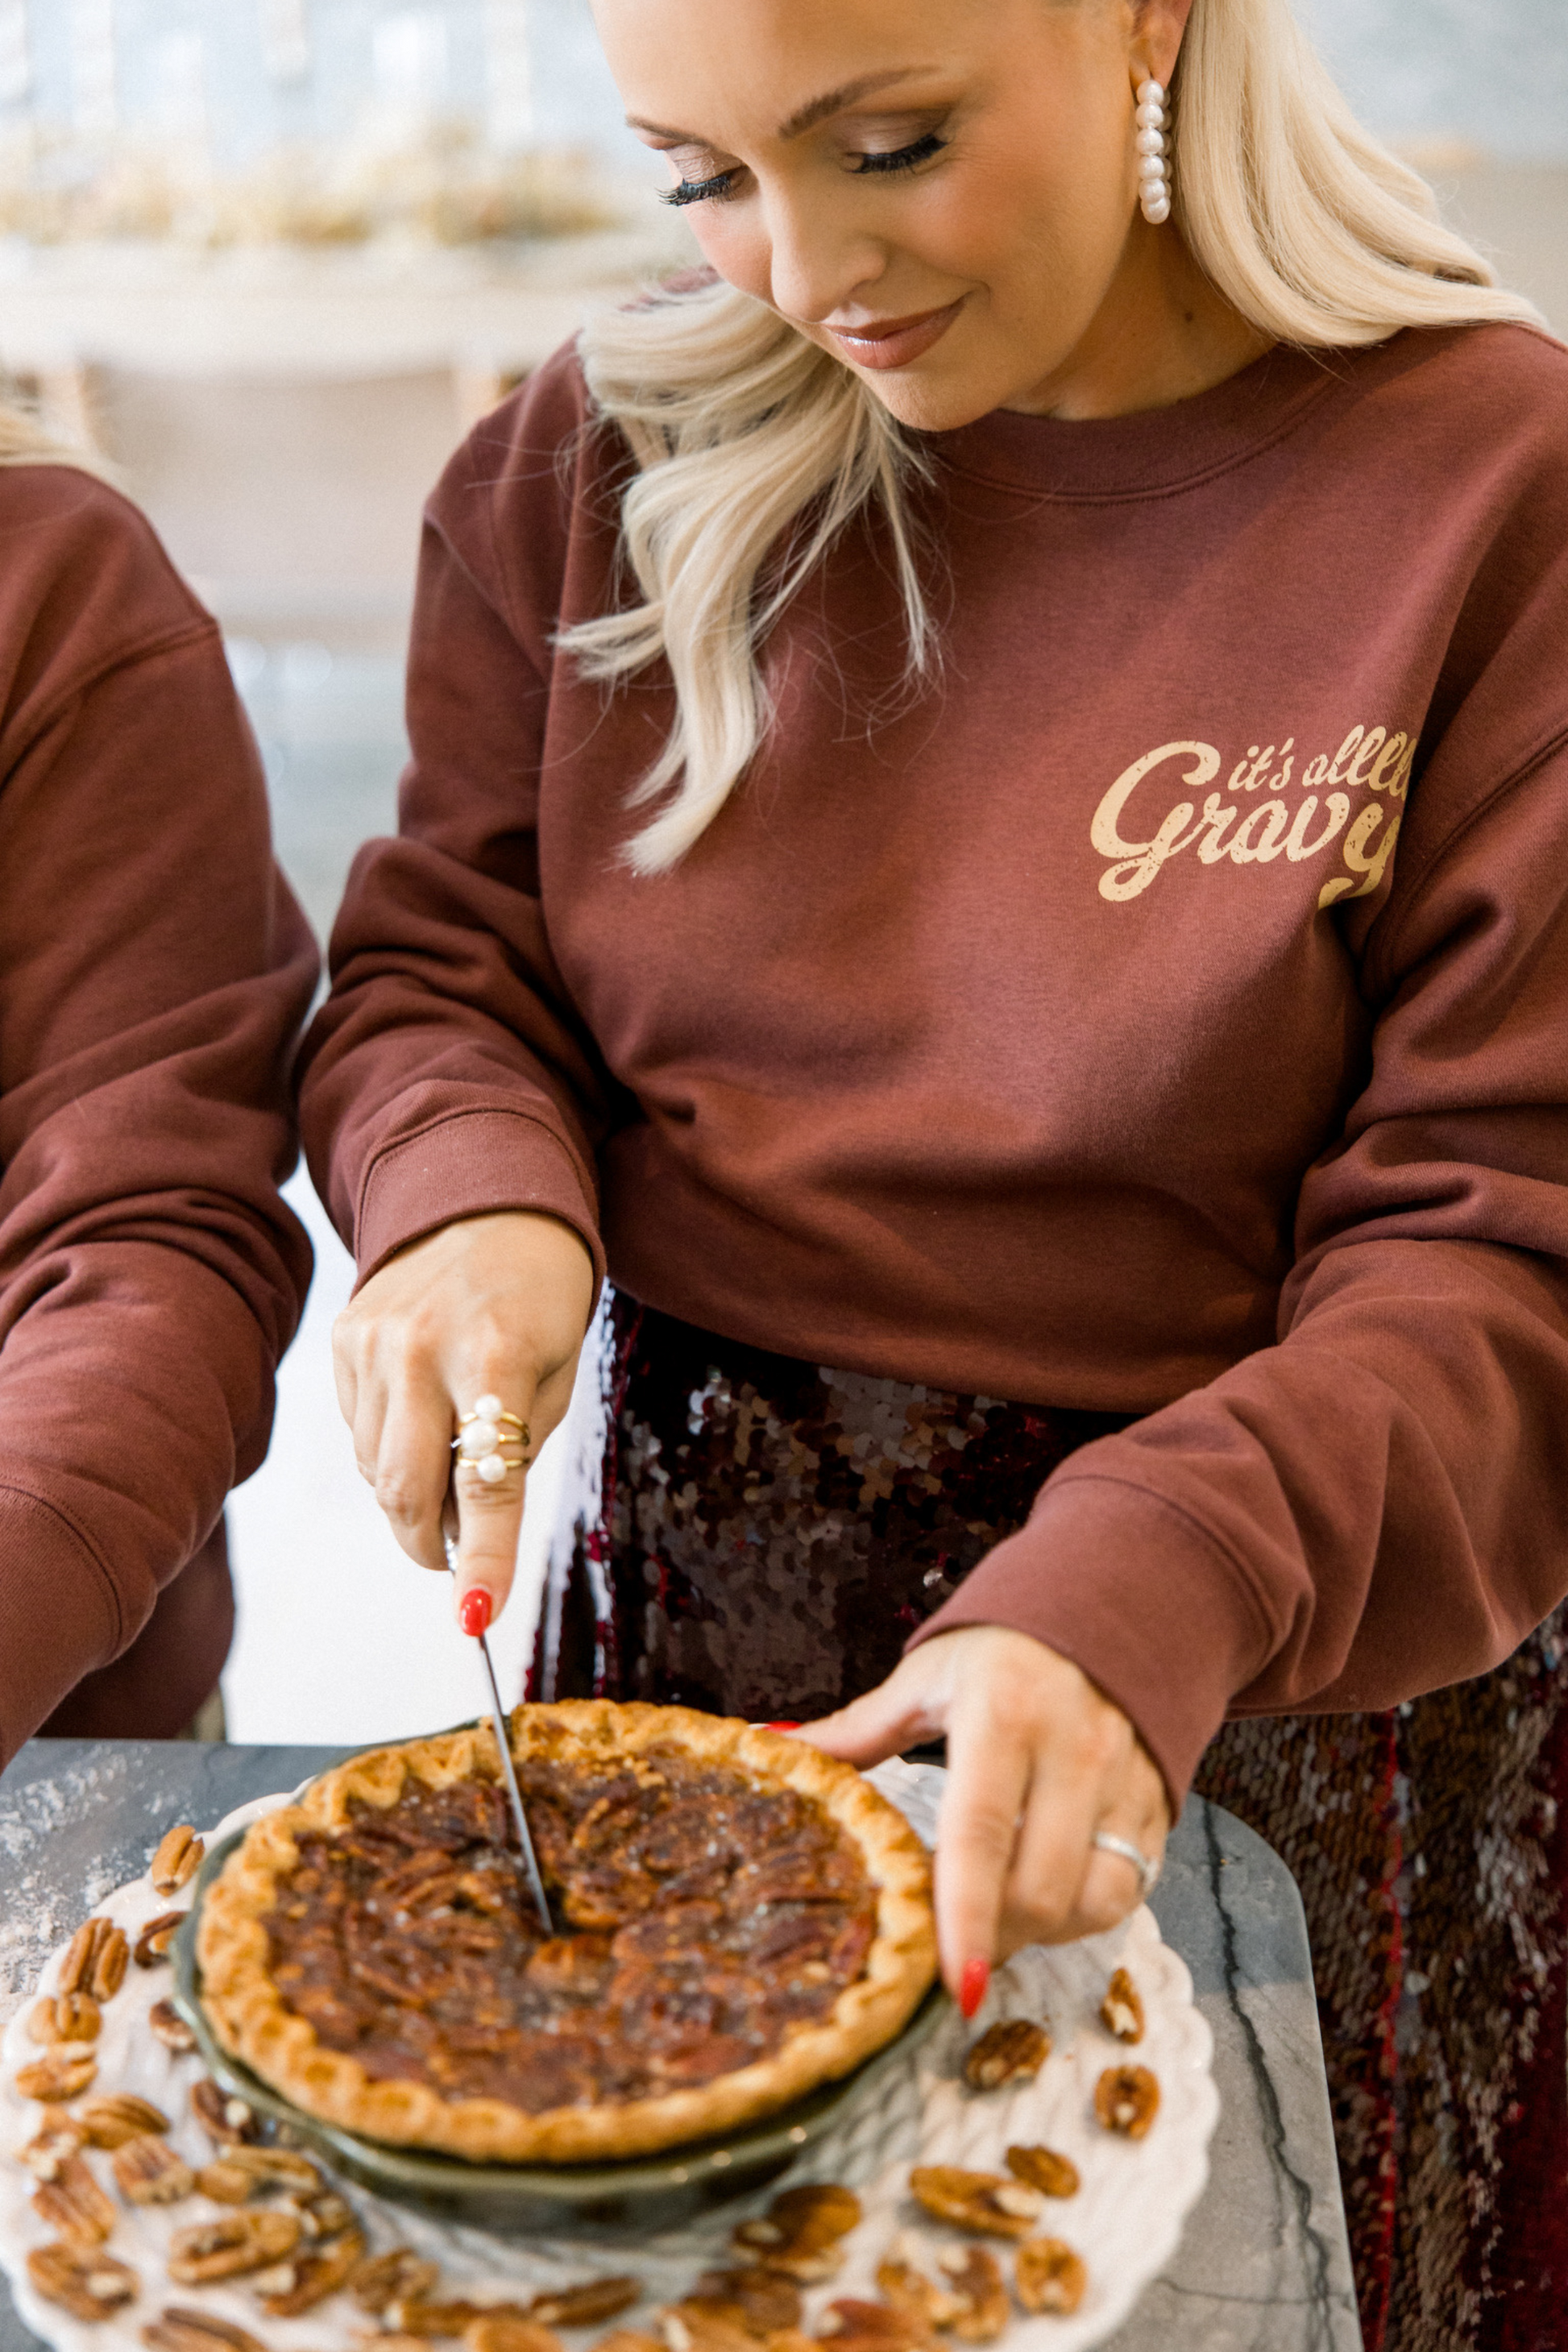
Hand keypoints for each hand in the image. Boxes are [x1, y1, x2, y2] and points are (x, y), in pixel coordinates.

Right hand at [332, 1210, 595, 1629]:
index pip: (486, 1483)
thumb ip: (514, 1458)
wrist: (488, 1203)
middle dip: (430, 1547)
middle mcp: (421, 1349)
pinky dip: (387, 1449)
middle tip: (457, 1559)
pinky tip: (422, 1413)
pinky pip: (356, 1431)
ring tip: (452, 1457)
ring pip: (373, 1471)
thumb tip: (469, 1548)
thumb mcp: (554, 1378)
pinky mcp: (342, 1337)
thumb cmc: (539, 1303)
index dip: (486, 1558)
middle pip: (405, 1491)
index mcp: (495, 1354)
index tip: (478, 1617)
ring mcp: (372, 1342)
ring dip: (411, 1496)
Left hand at [797, 1626, 1171, 2004]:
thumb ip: (855, 1732)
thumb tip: (772, 1748)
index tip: (950, 1982)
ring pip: (1093, 1901)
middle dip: (990, 1937)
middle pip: (1038, 1888)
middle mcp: (1075, 1749)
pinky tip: (1041, 1900)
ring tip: (993, 1923)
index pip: (980, 1835)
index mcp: (1005, 1713)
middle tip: (946, 1949)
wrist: (1114, 1607)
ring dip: (1038, 1932)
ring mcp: (1126, 1779)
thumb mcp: (927, 1680)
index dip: (964, 1918)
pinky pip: (1127, 1890)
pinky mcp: (1159, 1805)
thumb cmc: (1004, 1650)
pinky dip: (1079, 1915)